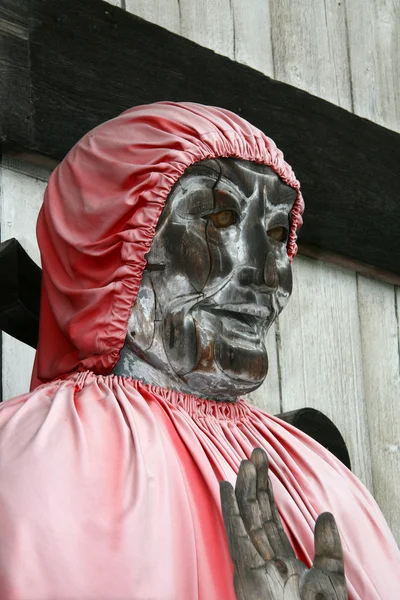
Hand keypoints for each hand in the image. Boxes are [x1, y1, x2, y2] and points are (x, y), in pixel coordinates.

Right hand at [220, 448, 347, 599]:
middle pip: (255, 511)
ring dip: (243, 489)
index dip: (267, 487)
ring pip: (245, 518)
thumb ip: (328, 547)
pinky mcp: (245, 572)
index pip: (269, 514)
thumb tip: (325, 514)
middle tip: (254, 453)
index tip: (264, 462)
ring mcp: (252, 563)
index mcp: (280, 556)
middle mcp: (263, 556)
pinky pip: (236, 535)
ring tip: (244, 463)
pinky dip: (230, 511)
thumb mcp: (331, 578)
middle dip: (255, 481)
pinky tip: (227, 488)